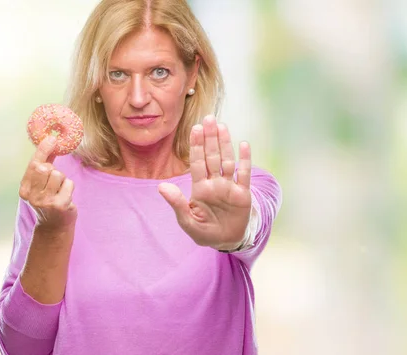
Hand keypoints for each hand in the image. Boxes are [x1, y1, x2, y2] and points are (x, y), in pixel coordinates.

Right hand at [19, 136, 76, 232]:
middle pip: (46, 168)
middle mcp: (32, 196)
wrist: (54, 227)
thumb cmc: (48, 202)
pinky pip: (69, 183)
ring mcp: (45, 201)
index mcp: (25, 189)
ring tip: (60, 191)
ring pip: (58, 175)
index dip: (43, 150)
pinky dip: (69, 187)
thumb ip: (44, 167)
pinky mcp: (59, 205)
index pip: (33, 165)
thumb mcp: (41, 186)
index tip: (51, 138)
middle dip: (53, 170)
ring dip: (63, 180)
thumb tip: (50, 143)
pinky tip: (66, 197)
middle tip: (54, 182)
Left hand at [159, 115, 251, 249]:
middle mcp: (214, 183)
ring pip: (227, 161)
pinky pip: (244, 174)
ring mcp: (229, 187)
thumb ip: (176, 203)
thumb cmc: (204, 231)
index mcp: (200, 188)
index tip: (195, 129)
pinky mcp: (243, 194)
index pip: (197, 163)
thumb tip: (161, 187)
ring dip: (225, 144)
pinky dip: (245, 160)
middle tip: (208, 119)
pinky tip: (244, 145)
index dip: (196, 146)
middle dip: (209, 138)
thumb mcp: (187, 221)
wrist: (226, 241)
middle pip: (212, 156)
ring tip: (222, 126)